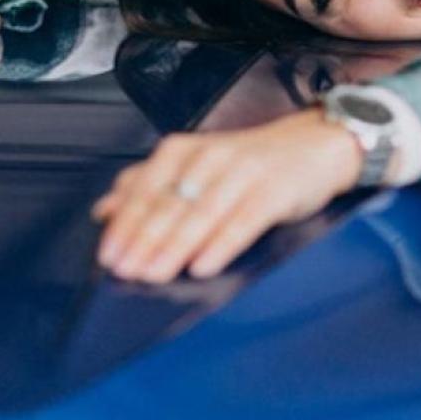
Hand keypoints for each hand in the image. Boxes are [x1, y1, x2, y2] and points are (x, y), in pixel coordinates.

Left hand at [92, 108, 363, 282]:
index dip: (126, 224)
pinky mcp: (275, 191)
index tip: (108, 255)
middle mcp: (211, 157)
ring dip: (175, 246)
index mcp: (185, 151)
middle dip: (144, 240)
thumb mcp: (195, 165)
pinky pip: (244, 221)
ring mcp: (245, 173)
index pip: (146, 189)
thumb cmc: (250, 162)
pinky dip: (221, 244)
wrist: (316, 145)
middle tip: (125, 271)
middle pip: (171, 203)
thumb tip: (104, 210)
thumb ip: (149, 184)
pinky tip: (202, 266)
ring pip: (202, 213)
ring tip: (154, 274)